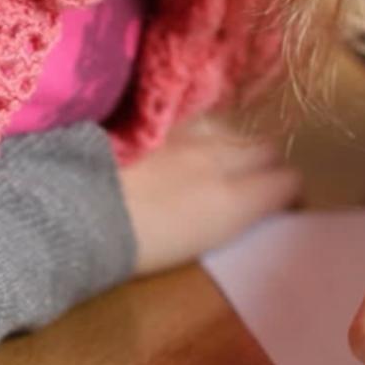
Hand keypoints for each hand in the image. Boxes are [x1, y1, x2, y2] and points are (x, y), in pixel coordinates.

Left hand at [119, 117, 302, 275]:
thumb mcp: (197, 243)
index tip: (283, 204)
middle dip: (267, 164)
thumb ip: (234, 215)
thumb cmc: (133, 247)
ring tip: (217, 160)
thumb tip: (253, 203)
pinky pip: (195, 117)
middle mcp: (220, 159)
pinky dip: (199, 130)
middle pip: (267, 148)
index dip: (290, 192)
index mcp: (234, 200)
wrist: (74, 209)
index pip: (289, 182)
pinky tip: (184, 142)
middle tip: (253, 181)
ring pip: (233, 130)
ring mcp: (188, 134)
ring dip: (234, 143)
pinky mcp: (156, 119)